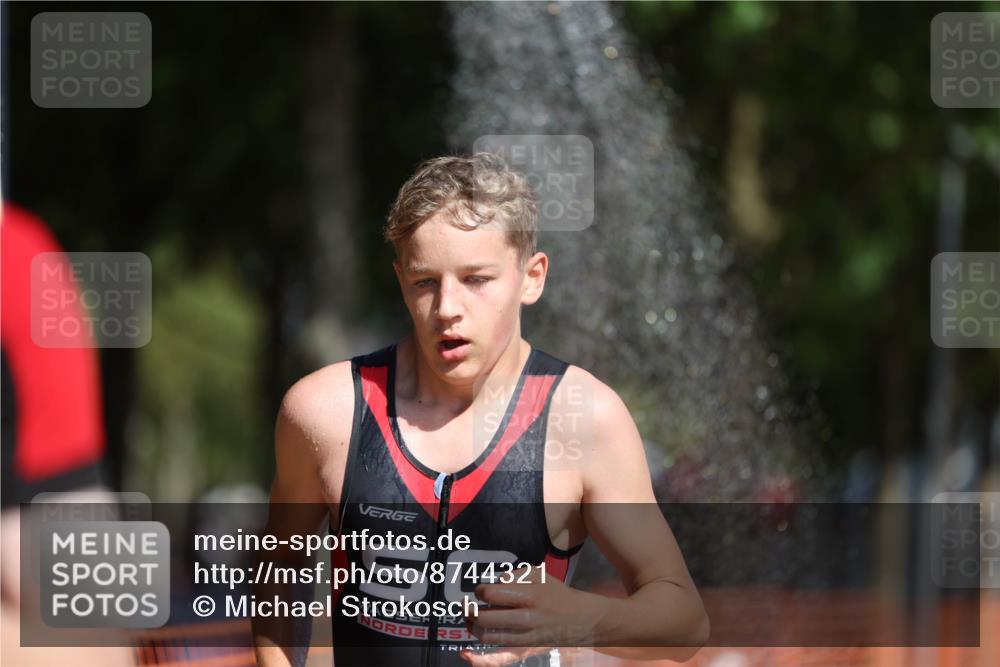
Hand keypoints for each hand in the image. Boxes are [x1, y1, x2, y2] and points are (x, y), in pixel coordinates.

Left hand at [459, 567, 601, 665]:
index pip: (491, 594)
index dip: (479, 591)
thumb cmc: (556, 594)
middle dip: (469, 610)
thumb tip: (493, 585)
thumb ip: (514, 575)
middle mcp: (526, 618)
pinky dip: (480, 660)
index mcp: (529, 596)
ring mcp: (525, 637)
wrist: (581, 619)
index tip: (481, 590)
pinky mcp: (525, 650)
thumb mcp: (539, 574)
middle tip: (465, 605)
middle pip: (485, 617)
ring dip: (472, 627)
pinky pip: (500, 659)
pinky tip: (465, 655)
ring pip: (488, 636)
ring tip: (469, 619)